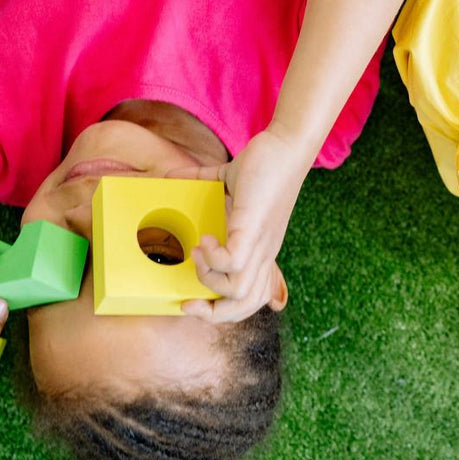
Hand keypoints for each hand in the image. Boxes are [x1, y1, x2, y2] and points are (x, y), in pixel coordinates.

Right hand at [169, 126, 309, 321]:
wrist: (287, 146)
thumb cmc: (265, 164)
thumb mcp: (229, 184)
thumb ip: (201, 181)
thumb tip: (171, 176)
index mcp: (258, 250)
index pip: (250, 298)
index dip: (223, 308)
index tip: (192, 300)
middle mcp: (263, 253)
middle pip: (246, 305)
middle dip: (212, 313)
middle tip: (188, 300)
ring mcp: (261, 243)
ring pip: (240, 292)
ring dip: (209, 278)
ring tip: (198, 251)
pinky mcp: (254, 228)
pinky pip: (235, 262)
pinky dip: (214, 257)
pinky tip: (205, 237)